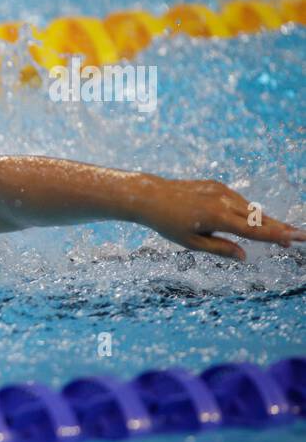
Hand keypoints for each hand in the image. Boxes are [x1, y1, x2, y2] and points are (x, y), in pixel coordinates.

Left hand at [141, 177, 304, 259]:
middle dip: (280, 228)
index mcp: (217, 217)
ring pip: (250, 208)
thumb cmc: (168, 224)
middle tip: (300, 238)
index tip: (297, 238)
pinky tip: (257, 221)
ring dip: (266, 221)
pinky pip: (238, 201)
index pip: (254, 230)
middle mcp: (223, 201)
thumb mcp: (191, 242)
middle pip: (258, 218)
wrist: (150, 196)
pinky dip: (249, 211)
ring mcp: (221, 190)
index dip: (278, 236)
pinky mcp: (217, 185)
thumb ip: (220, 249)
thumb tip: (244, 256)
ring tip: (282, 234)